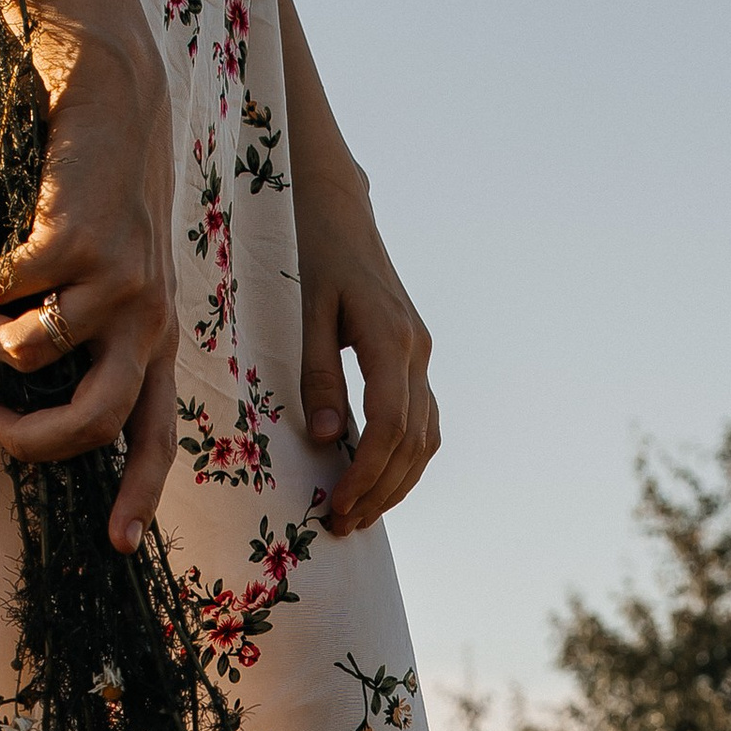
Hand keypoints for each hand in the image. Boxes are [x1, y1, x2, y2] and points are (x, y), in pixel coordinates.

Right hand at [0, 13, 178, 553]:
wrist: (115, 102)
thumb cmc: (99, 198)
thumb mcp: (114, 277)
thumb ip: (89, 337)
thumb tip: (29, 403)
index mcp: (158, 340)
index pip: (157, 435)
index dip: (139, 494)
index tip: (118, 545)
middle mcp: (148, 321)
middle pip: (90, 421)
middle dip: (28, 439)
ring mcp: (117, 282)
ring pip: (26, 353)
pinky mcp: (79, 242)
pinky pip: (1, 293)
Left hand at [294, 153, 437, 536]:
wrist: (337, 207)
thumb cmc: (310, 250)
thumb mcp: (302, 309)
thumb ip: (316, 373)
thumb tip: (325, 439)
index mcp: (390, 337)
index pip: (388, 425)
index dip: (365, 473)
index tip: (336, 505)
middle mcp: (417, 350)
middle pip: (413, 442)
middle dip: (381, 490)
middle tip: (343, 524)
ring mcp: (422, 354)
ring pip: (427, 437)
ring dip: (397, 482)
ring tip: (360, 513)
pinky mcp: (416, 357)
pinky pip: (424, 421)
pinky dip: (406, 458)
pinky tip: (378, 478)